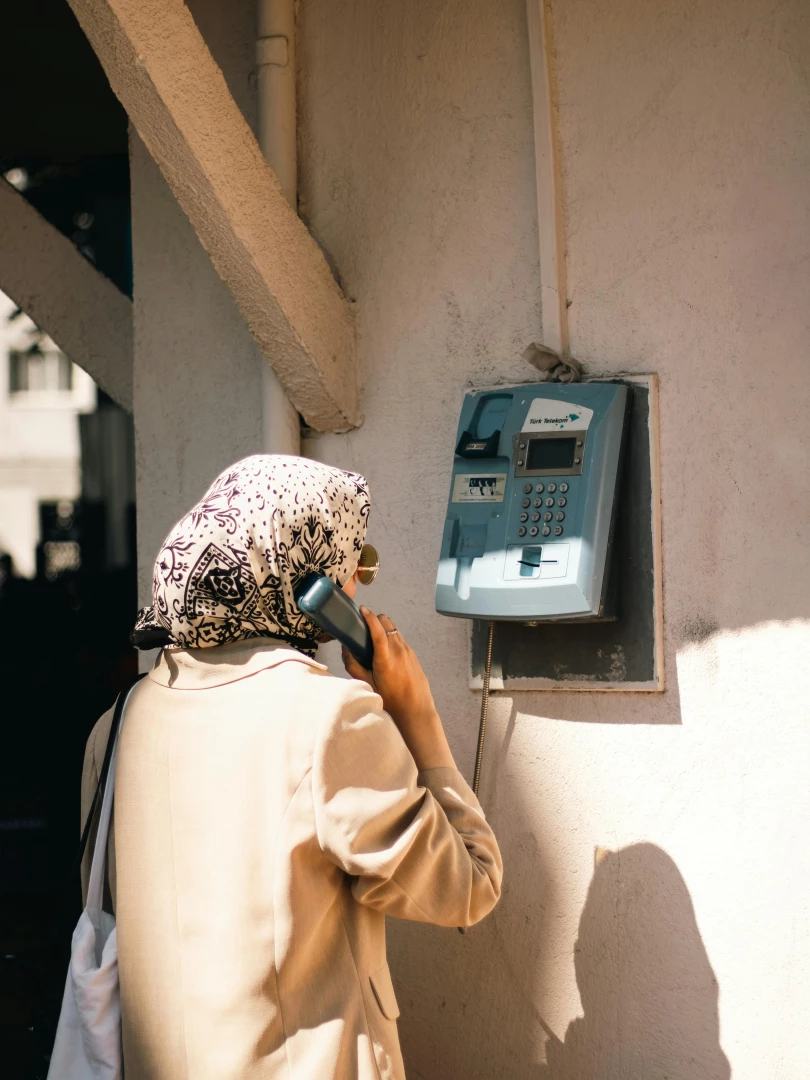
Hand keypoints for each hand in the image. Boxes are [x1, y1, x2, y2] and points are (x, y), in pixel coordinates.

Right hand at [342, 608, 455, 771]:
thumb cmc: (390, 700)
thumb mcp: (368, 685)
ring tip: (373, 640)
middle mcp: (399, 650)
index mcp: (385, 657)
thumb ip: (353, 666)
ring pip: (394, 628)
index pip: (377, 628)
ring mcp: (408, 651)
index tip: (362, 609)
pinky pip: (400, 638)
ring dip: (383, 628)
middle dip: (375, 619)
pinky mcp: (413, 654)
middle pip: (387, 621)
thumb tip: (345, 648)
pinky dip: (391, 638)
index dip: (368, 616)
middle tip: (364, 627)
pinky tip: (385, 651)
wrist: (415, 710)